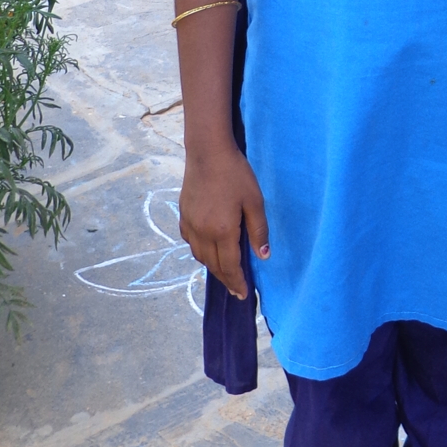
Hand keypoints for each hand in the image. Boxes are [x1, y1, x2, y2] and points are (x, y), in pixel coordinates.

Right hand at [179, 143, 268, 299]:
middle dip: (226, 279)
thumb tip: (263, 256)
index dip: (237, 283)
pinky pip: (190, 242)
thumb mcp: (255, 201)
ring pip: (199, 255)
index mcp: (222, 231)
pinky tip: (208, 248)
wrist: (207, 152)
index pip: (230, 266)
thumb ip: (258, 231)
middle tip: (236, 288)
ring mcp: (190, 224)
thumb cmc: (235, 174)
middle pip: (213, 265)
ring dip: (212, 266)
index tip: (243, 295)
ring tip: (225, 270)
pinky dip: (200, 251)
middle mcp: (202, 233)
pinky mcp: (183, 215)